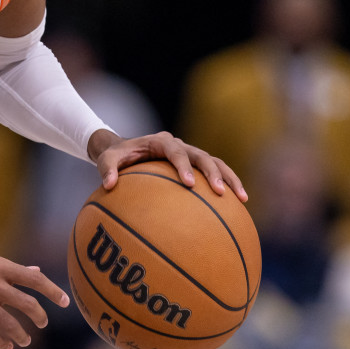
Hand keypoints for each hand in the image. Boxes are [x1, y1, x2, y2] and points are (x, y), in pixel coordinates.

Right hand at [0, 245, 69, 348]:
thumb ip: (10, 268)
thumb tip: (36, 272)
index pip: (33, 279)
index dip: (53, 291)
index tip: (65, 302)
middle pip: (25, 303)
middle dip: (39, 317)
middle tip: (42, 323)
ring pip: (7, 323)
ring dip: (20, 335)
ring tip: (25, 341)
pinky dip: (0, 342)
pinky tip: (6, 346)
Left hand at [92, 130, 247, 201]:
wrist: (123, 149)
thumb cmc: (115, 156)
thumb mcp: (106, 160)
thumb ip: (107, 170)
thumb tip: (109, 185)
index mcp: (160, 141)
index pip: (176, 151)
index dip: (183, 165)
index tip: (189, 183)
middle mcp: (179, 145)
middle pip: (202, 155)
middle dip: (213, 173)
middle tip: (220, 193)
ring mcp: (189, 154)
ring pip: (215, 163)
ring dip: (230, 179)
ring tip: (243, 199)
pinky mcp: (194, 165)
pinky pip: (215, 174)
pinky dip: (227, 186)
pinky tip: (237, 207)